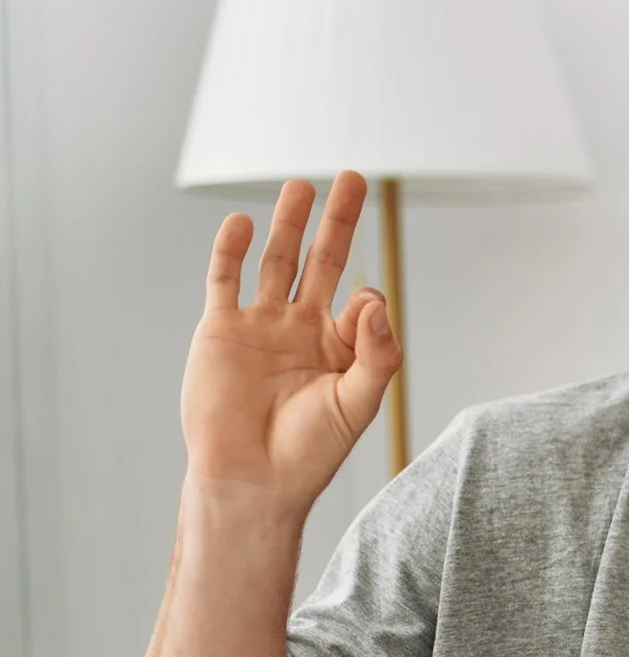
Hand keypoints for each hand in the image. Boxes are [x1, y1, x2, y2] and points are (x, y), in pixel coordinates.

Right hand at [182, 174, 399, 511]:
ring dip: (290, 222)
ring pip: (278, 261)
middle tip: (352, 178)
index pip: (362, 301)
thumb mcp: (359, 401)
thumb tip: (373, 294)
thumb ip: (377, 351)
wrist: (253, 478)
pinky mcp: (221, 329)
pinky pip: (225, 280)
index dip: (366, 300)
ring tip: (303, 184)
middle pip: (323, 260)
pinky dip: (231, 250)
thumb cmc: (310, 450)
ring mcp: (261, 325)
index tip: (359, 314)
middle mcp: (302, 328)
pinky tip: (244, 221)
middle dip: (338, 221)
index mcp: (341, 346)